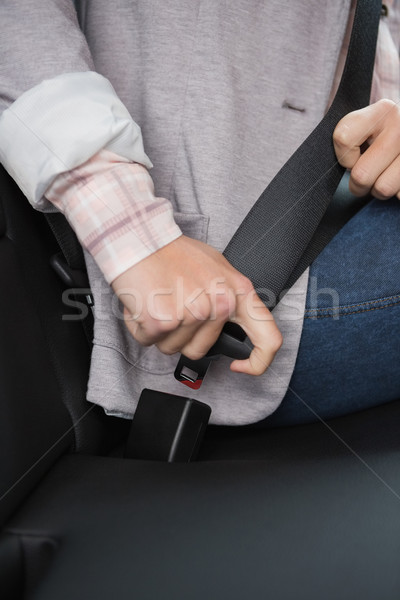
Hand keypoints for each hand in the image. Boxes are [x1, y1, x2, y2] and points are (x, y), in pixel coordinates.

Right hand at [112, 235, 281, 375]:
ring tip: (158, 300)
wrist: (138, 238)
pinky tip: (142, 303)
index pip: (268, 339)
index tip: (239, 366)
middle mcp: (220, 303)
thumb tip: (231, 323)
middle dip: (180, 335)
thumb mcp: (217, 268)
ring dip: (160, 331)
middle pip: (199, 350)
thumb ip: (228, 297)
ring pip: (171, 348)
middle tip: (172, 304)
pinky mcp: (164, 321)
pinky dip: (140, 327)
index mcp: (238, 291)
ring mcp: (193, 313)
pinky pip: (148, 341)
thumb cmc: (172, 253)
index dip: (257, 363)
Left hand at [333, 99, 399, 198]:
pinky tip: (399, 177)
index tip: (354, 155)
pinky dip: (398, 192)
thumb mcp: (368, 126)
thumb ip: (349, 138)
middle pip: (361, 175)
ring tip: (386, 175)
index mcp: (382, 110)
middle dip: (359, 184)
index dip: (344, 157)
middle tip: (367, 175)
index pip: (343, 139)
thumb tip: (317, 168)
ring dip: (380, 189)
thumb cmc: (386, 136)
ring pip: (382, 189)